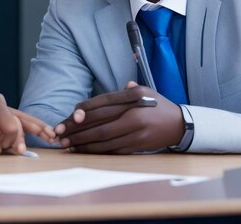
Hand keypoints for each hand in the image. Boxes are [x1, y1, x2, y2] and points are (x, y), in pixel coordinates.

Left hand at [55, 81, 184, 153]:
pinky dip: (96, 151)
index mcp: (133, 99)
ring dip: (83, 143)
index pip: (102, 104)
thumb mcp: (145, 91)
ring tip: (66, 144)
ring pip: (103, 139)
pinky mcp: (137, 146)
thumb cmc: (158, 106)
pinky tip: (83, 150)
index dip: (83, 112)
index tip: (69, 118)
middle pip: (99, 124)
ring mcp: (135, 133)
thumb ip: (124, 91)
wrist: (180, 125)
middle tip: (60, 133)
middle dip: (77, 130)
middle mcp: (133, 116)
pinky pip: (112, 149)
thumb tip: (108, 93)